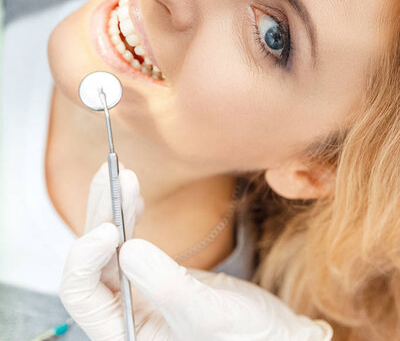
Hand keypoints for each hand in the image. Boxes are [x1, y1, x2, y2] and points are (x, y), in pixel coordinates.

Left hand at [60, 165, 332, 340]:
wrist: (271, 334)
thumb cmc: (244, 338)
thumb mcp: (206, 316)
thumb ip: (167, 288)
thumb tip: (127, 250)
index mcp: (123, 332)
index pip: (82, 294)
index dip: (86, 258)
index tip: (110, 229)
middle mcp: (123, 312)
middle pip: (93, 260)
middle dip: (101, 216)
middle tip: (114, 178)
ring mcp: (137, 290)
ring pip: (110, 245)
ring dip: (114, 207)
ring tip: (122, 173)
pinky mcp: (155, 272)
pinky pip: (130, 239)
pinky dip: (130, 213)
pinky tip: (134, 195)